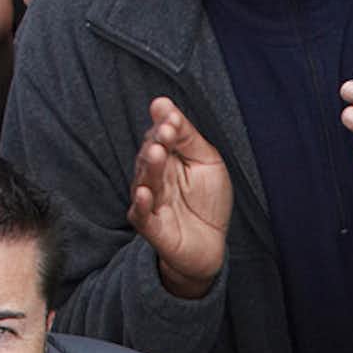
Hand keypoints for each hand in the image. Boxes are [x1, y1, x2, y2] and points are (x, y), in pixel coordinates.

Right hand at [130, 97, 233, 298]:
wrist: (211, 246)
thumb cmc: (208, 202)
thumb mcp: (207, 161)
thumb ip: (189, 136)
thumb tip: (165, 106)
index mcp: (167, 158)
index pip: (160, 136)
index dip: (165, 125)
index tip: (171, 116)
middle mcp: (154, 177)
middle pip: (150, 156)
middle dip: (158, 142)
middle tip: (167, 132)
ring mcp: (151, 201)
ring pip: (145, 181)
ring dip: (149, 167)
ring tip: (156, 152)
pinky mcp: (151, 228)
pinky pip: (141, 215)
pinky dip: (141, 205)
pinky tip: (144, 193)